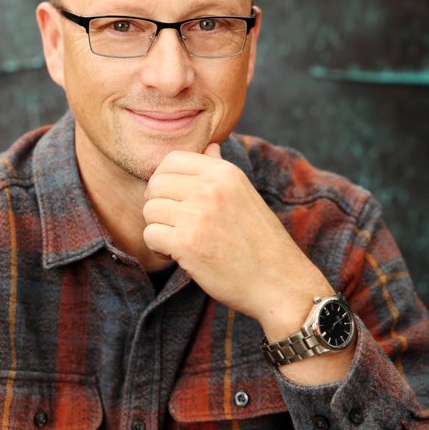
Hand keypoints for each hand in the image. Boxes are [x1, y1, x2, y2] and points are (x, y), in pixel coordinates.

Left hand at [143, 144, 333, 336]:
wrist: (279, 282)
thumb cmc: (260, 243)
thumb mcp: (246, 195)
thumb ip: (221, 171)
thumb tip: (210, 147)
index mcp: (225, 173)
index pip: (171, 160)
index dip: (163, 180)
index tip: (172, 201)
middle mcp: (211, 188)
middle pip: (156, 184)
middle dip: (158, 206)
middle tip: (174, 225)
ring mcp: (198, 214)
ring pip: (150, 210)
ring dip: (158, 228)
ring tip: (178, 242)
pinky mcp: (188, 243)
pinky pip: (150, 235)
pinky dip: (158, 248)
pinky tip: (177, 255)